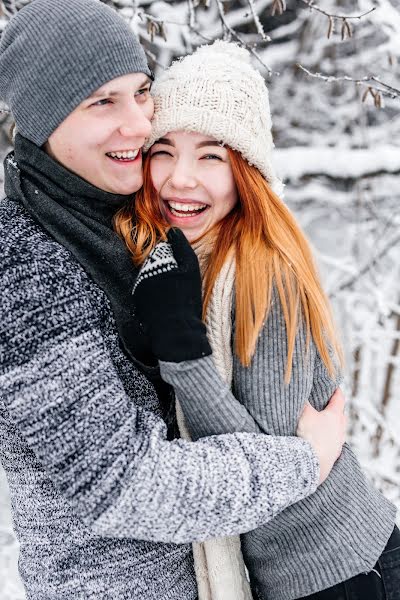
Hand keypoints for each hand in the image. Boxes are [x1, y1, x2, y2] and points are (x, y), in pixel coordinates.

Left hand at [132, 228, 211, 362]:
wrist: (175, 331)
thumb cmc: (186, 299)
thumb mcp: (190, 269)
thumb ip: (181, 246)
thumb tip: (173, 230)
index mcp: (154, 263)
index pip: (162, 251)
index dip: (173, 258)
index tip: (182, 271)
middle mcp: (142, 274)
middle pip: (155, 265)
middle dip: (165, 270)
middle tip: (179, 285)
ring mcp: (138, 289)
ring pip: (150, 278)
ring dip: (160, 283)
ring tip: (174, 297)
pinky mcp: (137, 303)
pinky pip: (147, 293)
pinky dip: (156, 295)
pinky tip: (167, 304)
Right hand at [296, 389, 346, 484]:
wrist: (309, 464)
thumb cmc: (309, 436)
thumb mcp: (304, 413)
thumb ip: (303, 401)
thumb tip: (300, 391)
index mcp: (335, 416)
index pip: (339, 399)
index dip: (336, 391)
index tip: (334, 386)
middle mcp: (339, 430)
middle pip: (341, 416)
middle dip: (335, 409)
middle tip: (328, 404)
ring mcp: (337, 445)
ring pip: (338, 432)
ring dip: (332, 427)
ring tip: (323, 424)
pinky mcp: (332, 457)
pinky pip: (332, 445)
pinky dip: (327, 440)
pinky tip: (320, 442)